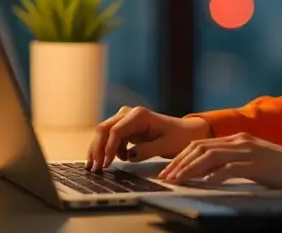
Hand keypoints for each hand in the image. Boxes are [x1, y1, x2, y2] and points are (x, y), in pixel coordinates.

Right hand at [87, 106, 213, 170]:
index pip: (116, 131)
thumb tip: (129, 156)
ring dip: (99, 149)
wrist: (187, 132)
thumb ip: (147, 150)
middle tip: (94, 168)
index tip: (105, 164)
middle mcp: (130, 114)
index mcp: (140, 115)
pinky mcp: (126, 128)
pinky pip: (111, 138)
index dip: (108, 148)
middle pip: (105, 129)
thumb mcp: (166, 145)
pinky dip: (108, 149)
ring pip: (104, 133)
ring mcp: (127, 119)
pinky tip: (112, 161)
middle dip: (98, 148)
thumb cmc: (180, 137)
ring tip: (96, 167)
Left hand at [158, 132, 281, 197]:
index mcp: (238, 139)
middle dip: (179, 162)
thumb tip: (208, 175)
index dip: (181, 157)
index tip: (168, 171)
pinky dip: (215, 175)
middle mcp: (241, 141)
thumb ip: (233, 164)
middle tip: (165, 177)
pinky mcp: (259, 164)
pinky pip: (232, 168)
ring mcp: (250, 151)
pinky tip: (205, 184)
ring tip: (177, 181)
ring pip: (211, 156)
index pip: (201, 144)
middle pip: (200, 147)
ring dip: (190, 169)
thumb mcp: (253, 163)